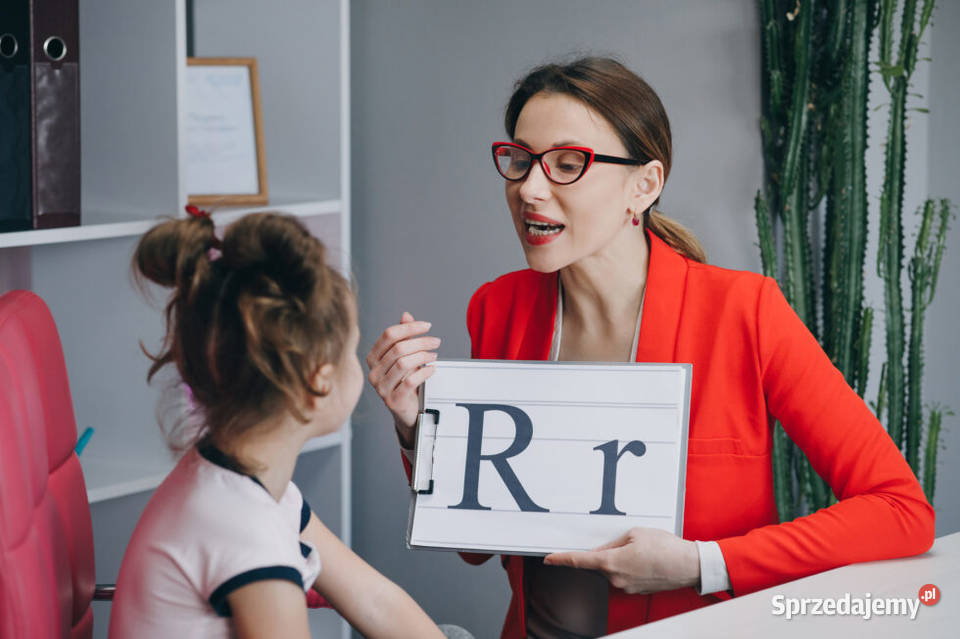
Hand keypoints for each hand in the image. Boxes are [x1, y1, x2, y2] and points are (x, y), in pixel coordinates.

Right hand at [366, 312, 440, 444]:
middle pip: (398, 348)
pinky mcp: (392, 400)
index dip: (409, 328)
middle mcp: (373, 372)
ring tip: (434, 355)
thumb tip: (406, 315)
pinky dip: (424, 373)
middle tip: (435, 341)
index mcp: (373, 357)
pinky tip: (432, 369)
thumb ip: (404, 336)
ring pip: (404, 364)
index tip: (427, 326)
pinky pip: (410, 382)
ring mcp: (381, 387)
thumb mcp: (404, 356)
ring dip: (423, 356)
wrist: (407, 409)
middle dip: (421, 342)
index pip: (389, 335)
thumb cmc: (404, 380)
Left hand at [543, 527, 699, 594]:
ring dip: (622, 558)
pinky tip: (646, 559)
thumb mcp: (635, 534)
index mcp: (611, 562)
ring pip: (613, 568)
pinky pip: (625, 575)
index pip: (579, 561)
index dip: (562, 559)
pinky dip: (631, 566)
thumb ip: (613, 543)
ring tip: (644, 551)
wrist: (689, 566)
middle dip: (609, 551)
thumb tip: (603, 551)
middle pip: (600, 562)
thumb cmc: (665, 548)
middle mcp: (616, 579)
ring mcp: (626, 587)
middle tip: (630, 543)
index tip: (549, 558)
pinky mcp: (636, 590)